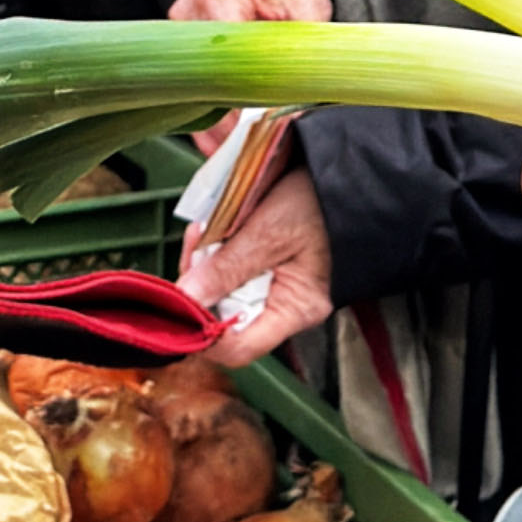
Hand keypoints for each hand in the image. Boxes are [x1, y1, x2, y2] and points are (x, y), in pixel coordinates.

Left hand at [183, 163, 334, 369]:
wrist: (342, 171)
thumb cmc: (321, 200)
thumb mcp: (270, 230)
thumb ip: (228, 266)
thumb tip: (186, 298)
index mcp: (294, 308)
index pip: (240, 349)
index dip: (203, 335)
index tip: (178, 304)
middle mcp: (282, 304)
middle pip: (222, 316)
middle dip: (199, 281)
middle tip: (197, 241)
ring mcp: (271, 285)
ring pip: (219, 289)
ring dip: (204, 259)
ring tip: (208, 226)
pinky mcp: (262, 264)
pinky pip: (227, 268)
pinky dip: (214, 248)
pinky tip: (216, 226)